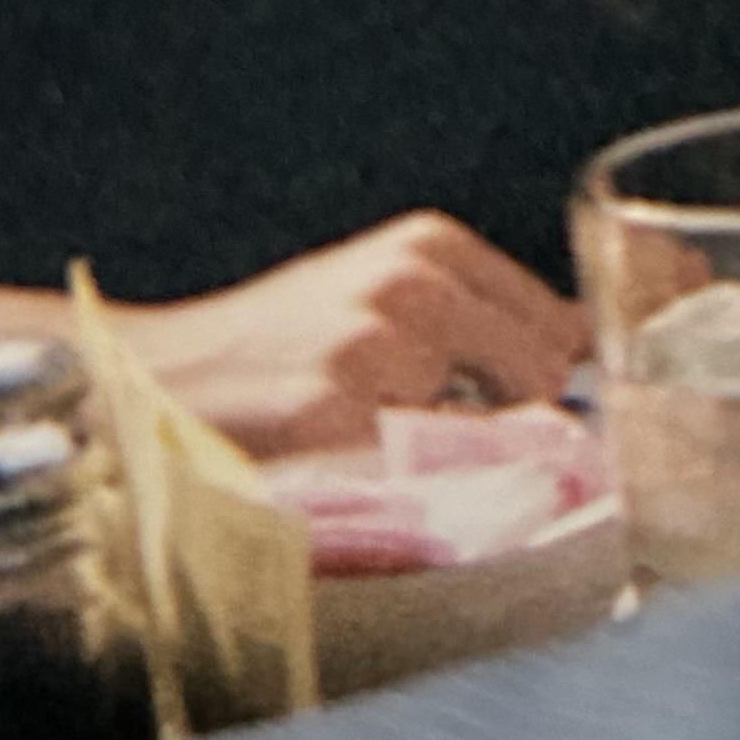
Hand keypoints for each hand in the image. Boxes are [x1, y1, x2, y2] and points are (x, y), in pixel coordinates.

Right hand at [129, 213, 586, 459]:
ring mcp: (377, 347)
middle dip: (515, 423)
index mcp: (432, 247)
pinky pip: (423, 475)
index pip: (559, 324)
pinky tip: (348, 473)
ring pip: (491, 432)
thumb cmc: (279, 351)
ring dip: (454, 458)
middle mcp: (414, 283)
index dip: (556, 386)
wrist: (151, 380)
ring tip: (375, 450)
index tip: (536, 422)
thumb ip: (482, 320)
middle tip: (433, 443)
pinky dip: (406, 492)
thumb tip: (588, 344)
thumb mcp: (382, 300)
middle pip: (543, 377)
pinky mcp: (337, 415)